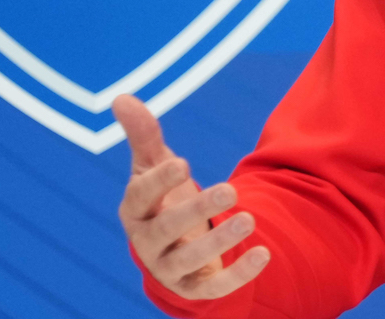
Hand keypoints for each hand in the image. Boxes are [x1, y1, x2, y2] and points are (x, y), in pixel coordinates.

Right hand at [114, 94, 270, 298]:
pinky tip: (263, 254)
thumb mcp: (153, 166)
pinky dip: (239, 273)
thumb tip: (121, 97)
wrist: (173, 248)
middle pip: (167, 228)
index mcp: (135, 210)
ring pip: (190, 259)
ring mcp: (169, 268)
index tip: (182, 163)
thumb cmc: (162, 199)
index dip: (159, 181)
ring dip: (220, 242)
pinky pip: (215, 286)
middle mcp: (147, 242)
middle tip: (229, 190)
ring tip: (249, 220)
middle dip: (196, 210)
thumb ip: (143, 135)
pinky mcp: (194, 288)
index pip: (140, 196)